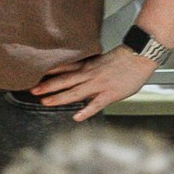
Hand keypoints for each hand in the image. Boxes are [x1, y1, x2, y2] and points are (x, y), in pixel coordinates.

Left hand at [30, 47, 159, 119]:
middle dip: (48, 86)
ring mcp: (99, 84)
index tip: (36, 76)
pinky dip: (86, 110)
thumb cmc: (125, 59)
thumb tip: (80, 76)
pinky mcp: (110, 94)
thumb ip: (90, 69)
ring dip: (59, 97)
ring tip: (45, 102)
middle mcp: (90, 75)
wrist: (140, 55)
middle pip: (65, 81)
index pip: (65, 69)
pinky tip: (77, 117)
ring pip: (75, 92)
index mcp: (88, 67)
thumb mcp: (103, 61)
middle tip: (33, 90)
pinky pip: (96, 104)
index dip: (50, 73)